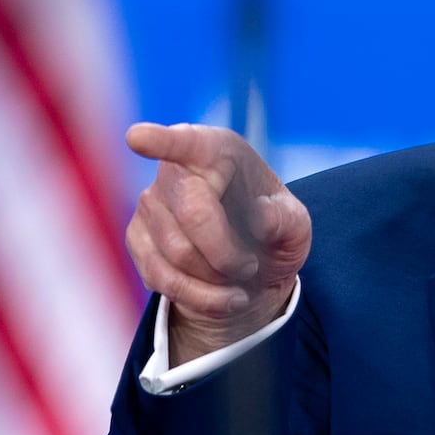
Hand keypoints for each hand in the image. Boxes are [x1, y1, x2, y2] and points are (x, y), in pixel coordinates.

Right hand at [125, 123, 311, 365]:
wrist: (250, 267)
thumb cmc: (272, 231)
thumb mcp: (296, 226)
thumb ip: (288, 219)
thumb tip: (263, 216)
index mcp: (217, 151)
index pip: (186, 142)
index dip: (161, 141)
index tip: (138, 137)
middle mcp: (176, 171)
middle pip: (192, 214)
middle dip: (226, 253)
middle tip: (249, 267)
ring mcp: (151, 204)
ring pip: (177, 253)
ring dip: (215, 280)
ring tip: (240, 283)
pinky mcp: (138, 238)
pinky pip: (161, 276)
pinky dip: (197, 297)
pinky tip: (221, 297)